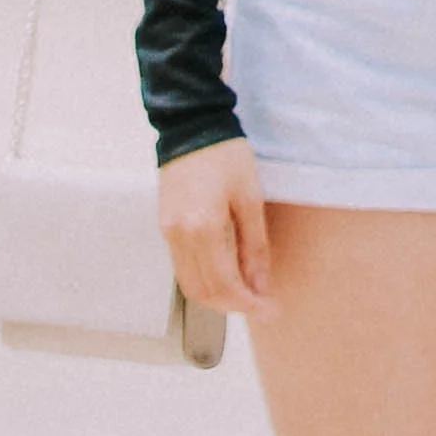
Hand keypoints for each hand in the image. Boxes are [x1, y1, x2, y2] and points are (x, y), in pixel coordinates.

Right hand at [156, 137, 279, 321]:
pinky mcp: (165, 226)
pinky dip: (205, 279)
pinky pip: (183, 266)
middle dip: (234, 306)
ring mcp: (167, 231)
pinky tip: (227, 274)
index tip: (270, 310)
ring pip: (190, 283)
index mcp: (202, 227)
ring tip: (247, 293)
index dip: (249, 304)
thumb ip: (255, 246)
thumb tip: (260, 285)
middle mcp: (179, 235)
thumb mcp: (250, 198)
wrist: (192, 126)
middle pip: (203, 292)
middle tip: (262, 305)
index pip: (224, 283)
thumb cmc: (225, 155)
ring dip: (218, 296)